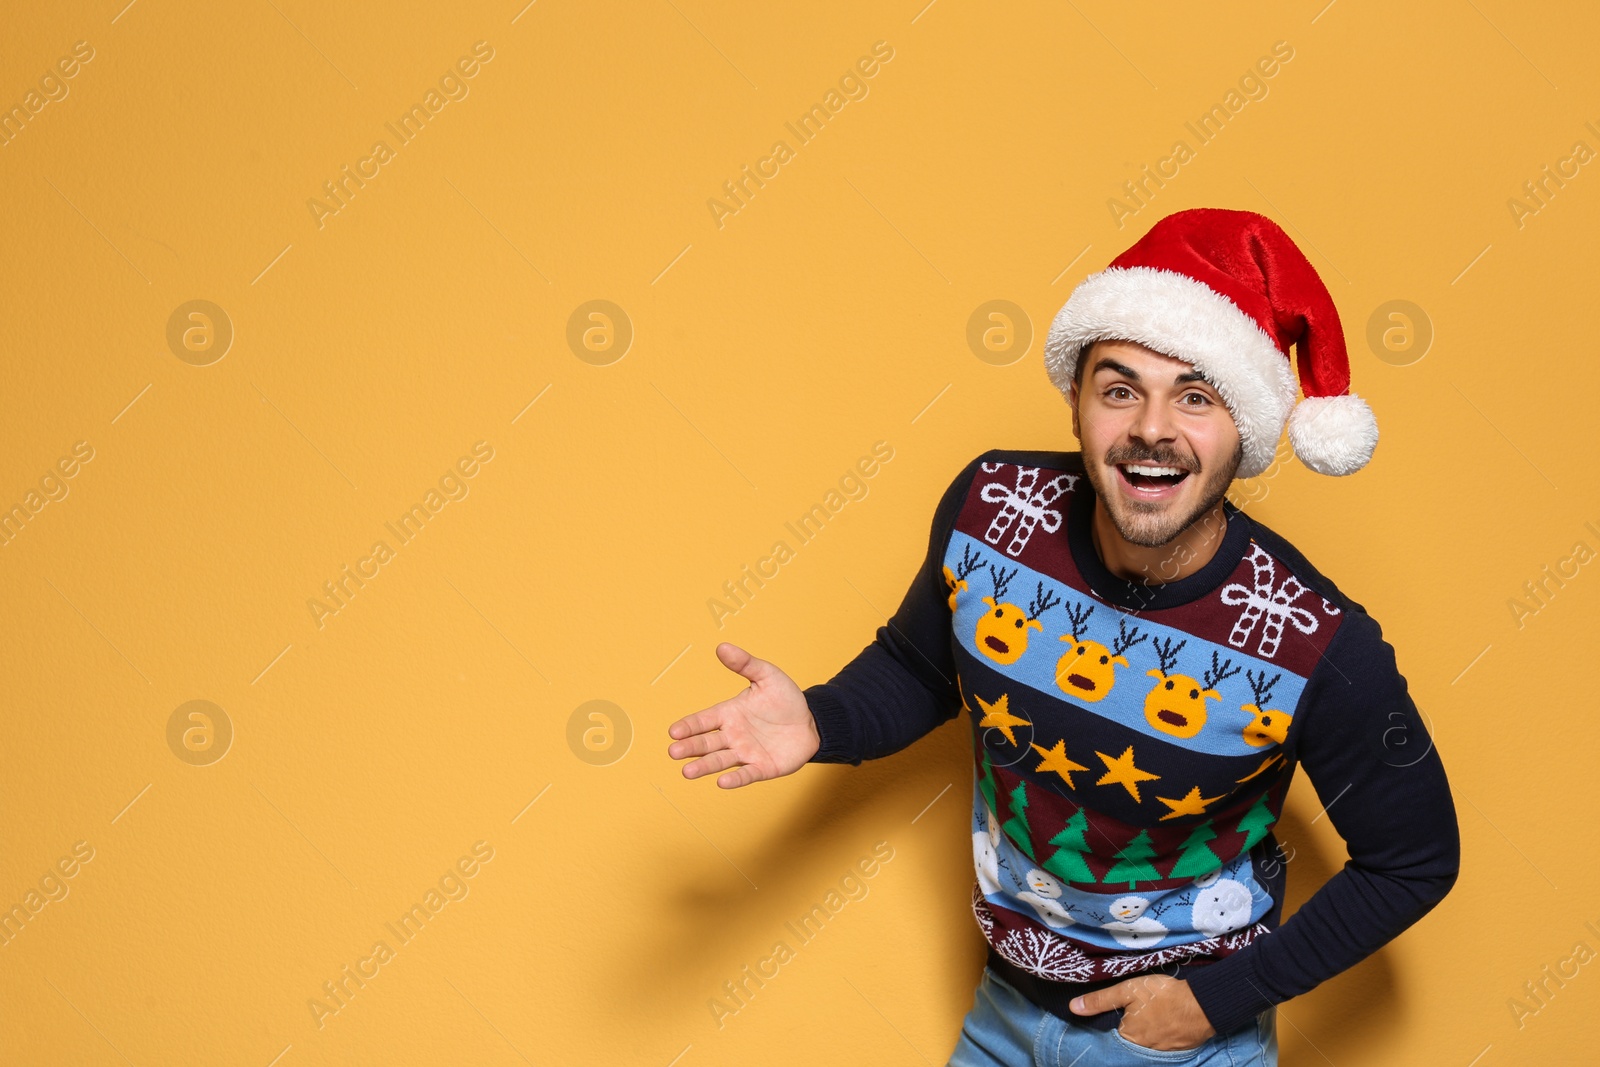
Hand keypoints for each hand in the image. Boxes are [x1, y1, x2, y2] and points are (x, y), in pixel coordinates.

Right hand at [666, 642, 820, 788]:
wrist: (811, 721)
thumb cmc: (785, 699)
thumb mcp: (767, 676)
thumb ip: (745, 664)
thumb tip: (722, 646)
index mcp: (729, 713)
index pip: (703, 720)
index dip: (688, 726)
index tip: (673, 731)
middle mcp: (732, 735)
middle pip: (706, 743)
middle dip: (690, 747)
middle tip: (674, 752)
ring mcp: (746, 753)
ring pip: (720, 760)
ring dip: (704, 766)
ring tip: (687, 772)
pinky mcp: (762, 767)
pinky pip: (746, 774)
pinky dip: (735, 779)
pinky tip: (722, 782)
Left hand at [1071, 974, 1214, 1051]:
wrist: (1202, 1005)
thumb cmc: (1163, 996)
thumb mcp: (1127, 991)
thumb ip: (1100, 1000)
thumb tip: (1073, 1008)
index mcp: (1128, 1037)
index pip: (1110, 1035)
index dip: (1109, 1024)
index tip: (1110, 1015)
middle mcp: (1142, 1049)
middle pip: (1128, 1041)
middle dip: (1128, 1030)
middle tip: (1134, 1014)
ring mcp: (1161, 1051)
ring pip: (1146, 1044)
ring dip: (1145, 1034)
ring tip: (1148, 1017)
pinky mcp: (1177, 1049)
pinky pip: (1161, 1045)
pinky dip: (1159, 1036)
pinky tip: (1162, 1023)